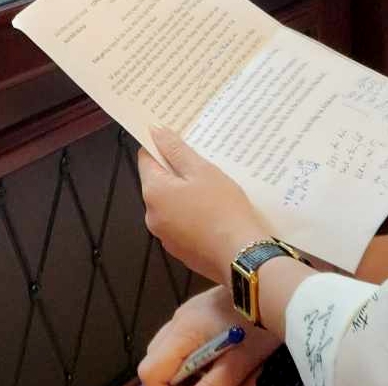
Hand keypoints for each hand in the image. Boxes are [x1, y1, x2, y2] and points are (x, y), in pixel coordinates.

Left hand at [137, 127, 269, 283]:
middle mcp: (152, 215)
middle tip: (203, 164)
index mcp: (153, 192)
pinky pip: (182, 224)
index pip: (146, 159)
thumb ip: (176, 150)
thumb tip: (155, 131)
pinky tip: (214, 213)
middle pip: (158, 183)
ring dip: (186, 195)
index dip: (160, 146)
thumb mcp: (202, 171)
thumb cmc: (222, 208)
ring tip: (213, 190)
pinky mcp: (181, 251)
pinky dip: (193, 216)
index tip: (177, 139)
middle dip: (177, 172)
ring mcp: (165, 236)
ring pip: (171, 205)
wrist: (242, 256)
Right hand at [138, 287, 278, 385]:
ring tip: (224, 372)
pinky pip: (186, 339)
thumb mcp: (239, 363)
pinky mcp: (199, 310)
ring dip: (192, 369)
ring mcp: (187, 313)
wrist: (270, 283)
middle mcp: (178, 321)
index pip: (150, 370)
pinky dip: (199, 355)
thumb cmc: (256, 324)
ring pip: (173, 351)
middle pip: (157, 360)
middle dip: (178, 380)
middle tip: (208, 383)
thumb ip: (213, 385)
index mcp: (182, 333)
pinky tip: (227, 357)